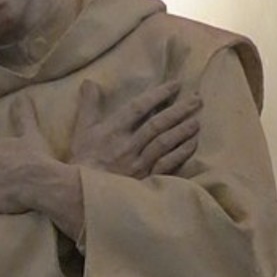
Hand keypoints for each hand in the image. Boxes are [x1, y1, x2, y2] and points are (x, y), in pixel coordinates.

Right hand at [71, 79, 200, 178]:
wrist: (79, 194)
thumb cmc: (81, 161)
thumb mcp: (82, 130)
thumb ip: (88, 105)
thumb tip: (90, 82)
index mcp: (113, 130)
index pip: (139, 107)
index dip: (159, 94)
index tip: (176, 84)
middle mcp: (127, 145)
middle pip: (157, 124)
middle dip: (179, 110)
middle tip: (197, 99)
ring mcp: (137, 164)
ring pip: (164, 143)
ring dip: (182, 130)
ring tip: (197, 120)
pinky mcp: (144, 180)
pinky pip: (166, 165)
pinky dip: (181, 154)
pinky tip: (192, 144)